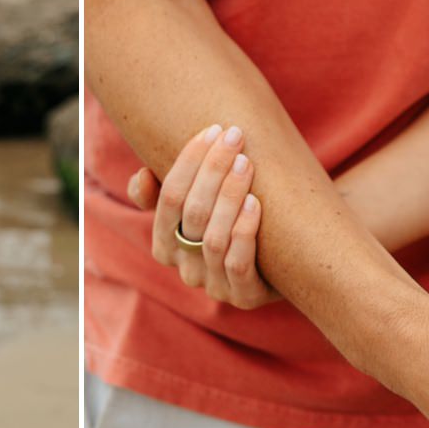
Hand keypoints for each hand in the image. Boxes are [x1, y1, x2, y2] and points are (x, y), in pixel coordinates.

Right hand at [130, 123, 279, 308]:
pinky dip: (244, 231)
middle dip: (213, 169)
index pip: (168, 198)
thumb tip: (141, 177)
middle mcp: (184, 268)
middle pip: (191, 214)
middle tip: (235, 137)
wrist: (287, 262)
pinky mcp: (243, 297)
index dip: (187, 162)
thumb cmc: (234, 221)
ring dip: (229, 196)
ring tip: (246, 162)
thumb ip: (166, 192)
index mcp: (164, 244)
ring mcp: (213, 285)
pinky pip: (237, 264)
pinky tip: (255, 202)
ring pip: (214, 239)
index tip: (213, 130)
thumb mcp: (199, 205)